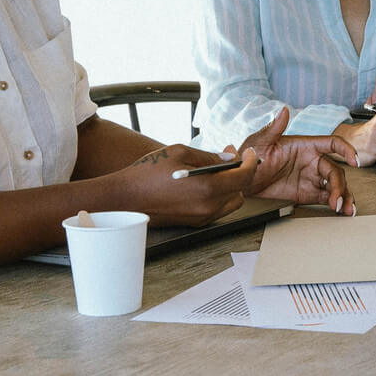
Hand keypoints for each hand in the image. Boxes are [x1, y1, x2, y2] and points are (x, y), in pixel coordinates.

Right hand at [107, 142, 258, 226]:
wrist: (125, 198)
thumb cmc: (148, 173)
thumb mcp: (180, 153)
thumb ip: (209, 156)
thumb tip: (229, 159)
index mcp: (208, 187)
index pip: (245, 176)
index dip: (250, 161)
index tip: (248, 152)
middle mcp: (209, 206)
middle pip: (241, 190)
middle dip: (240, 172)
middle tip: (228, 156)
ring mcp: (202, 217)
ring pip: (231, 202)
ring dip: (230, 185)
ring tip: (216, 170)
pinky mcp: (193, 223)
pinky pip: (217, 209)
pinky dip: (218, 196)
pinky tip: (205, 183)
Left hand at [237, 108, 356, 213]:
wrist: (240, 180)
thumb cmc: (250, 155)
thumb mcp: (260, 141)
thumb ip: (274, 127)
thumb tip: (284, 110)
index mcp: (305, 145)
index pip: (332, 144)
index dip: (346, 150)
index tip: (354, 161)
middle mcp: (312, 161)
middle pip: (335, 171)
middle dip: (340, 185)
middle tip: (337, 199)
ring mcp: (310, 178)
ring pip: (334, 186)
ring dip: (343, 196)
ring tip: (345, 209)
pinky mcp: (306, 193)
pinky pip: (325, 198)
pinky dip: (334, 204)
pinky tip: (340, 211)